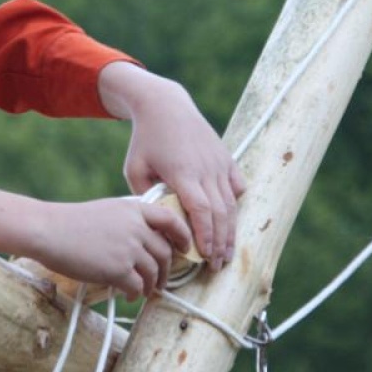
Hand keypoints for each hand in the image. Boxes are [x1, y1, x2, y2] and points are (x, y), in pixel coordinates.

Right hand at [0, 188, 191, 299]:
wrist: (48, 231)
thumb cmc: (72, 222)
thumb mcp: (107, 210)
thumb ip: (129, 221)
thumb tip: (145, 242)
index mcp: (134, 209)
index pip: (171, 219)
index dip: (183, 236)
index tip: (184, 248)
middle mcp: (136, 227)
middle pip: (165, 252)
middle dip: (166, 270)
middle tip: (161, 280)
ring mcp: (129, 249)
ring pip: (153, 272)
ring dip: (152, 285)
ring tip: (145, 291)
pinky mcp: (118, 270)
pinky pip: (138, 287)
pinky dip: (137, 294)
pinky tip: (130, 295)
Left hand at [98, 62, 245, 271]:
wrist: (165, 105)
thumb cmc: (145, 139)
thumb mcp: (134, 168)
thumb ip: (144, 197)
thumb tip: (155, 224)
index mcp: (182, 173)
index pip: (201, 211)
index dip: (206, 236)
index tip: (205, 256)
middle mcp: (205, 169)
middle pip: (220, 213)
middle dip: (221, 243)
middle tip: (218, 266)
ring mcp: (219, 163)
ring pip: (231, 203)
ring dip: (231, 231)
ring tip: (227, 254)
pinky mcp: (225, 157)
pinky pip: (236, 185)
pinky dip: (236, 203)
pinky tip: (231, 221)